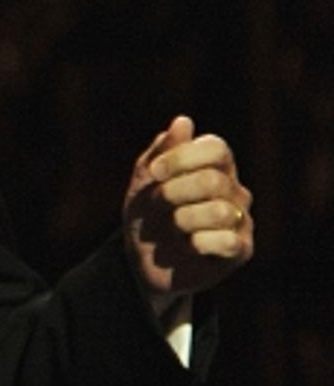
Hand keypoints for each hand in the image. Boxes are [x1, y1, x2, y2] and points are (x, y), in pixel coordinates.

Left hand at [123, 114, 253, 298]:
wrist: (143, 264)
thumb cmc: (148, 217)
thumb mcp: (144, 183)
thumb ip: (161, 152)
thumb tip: (184, 121)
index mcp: (216, 167)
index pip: (216, 148)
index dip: (182, 158)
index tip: (154, 173)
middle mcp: (235, 190)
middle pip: (213, 180)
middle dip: (174, 193)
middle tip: (157, 204)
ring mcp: (241, 220)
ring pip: (220, 212)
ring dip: (183, 219)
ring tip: (171, 229)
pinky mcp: (241, 250)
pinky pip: (228, 241)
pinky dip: (199, 243)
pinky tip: (187, 246)